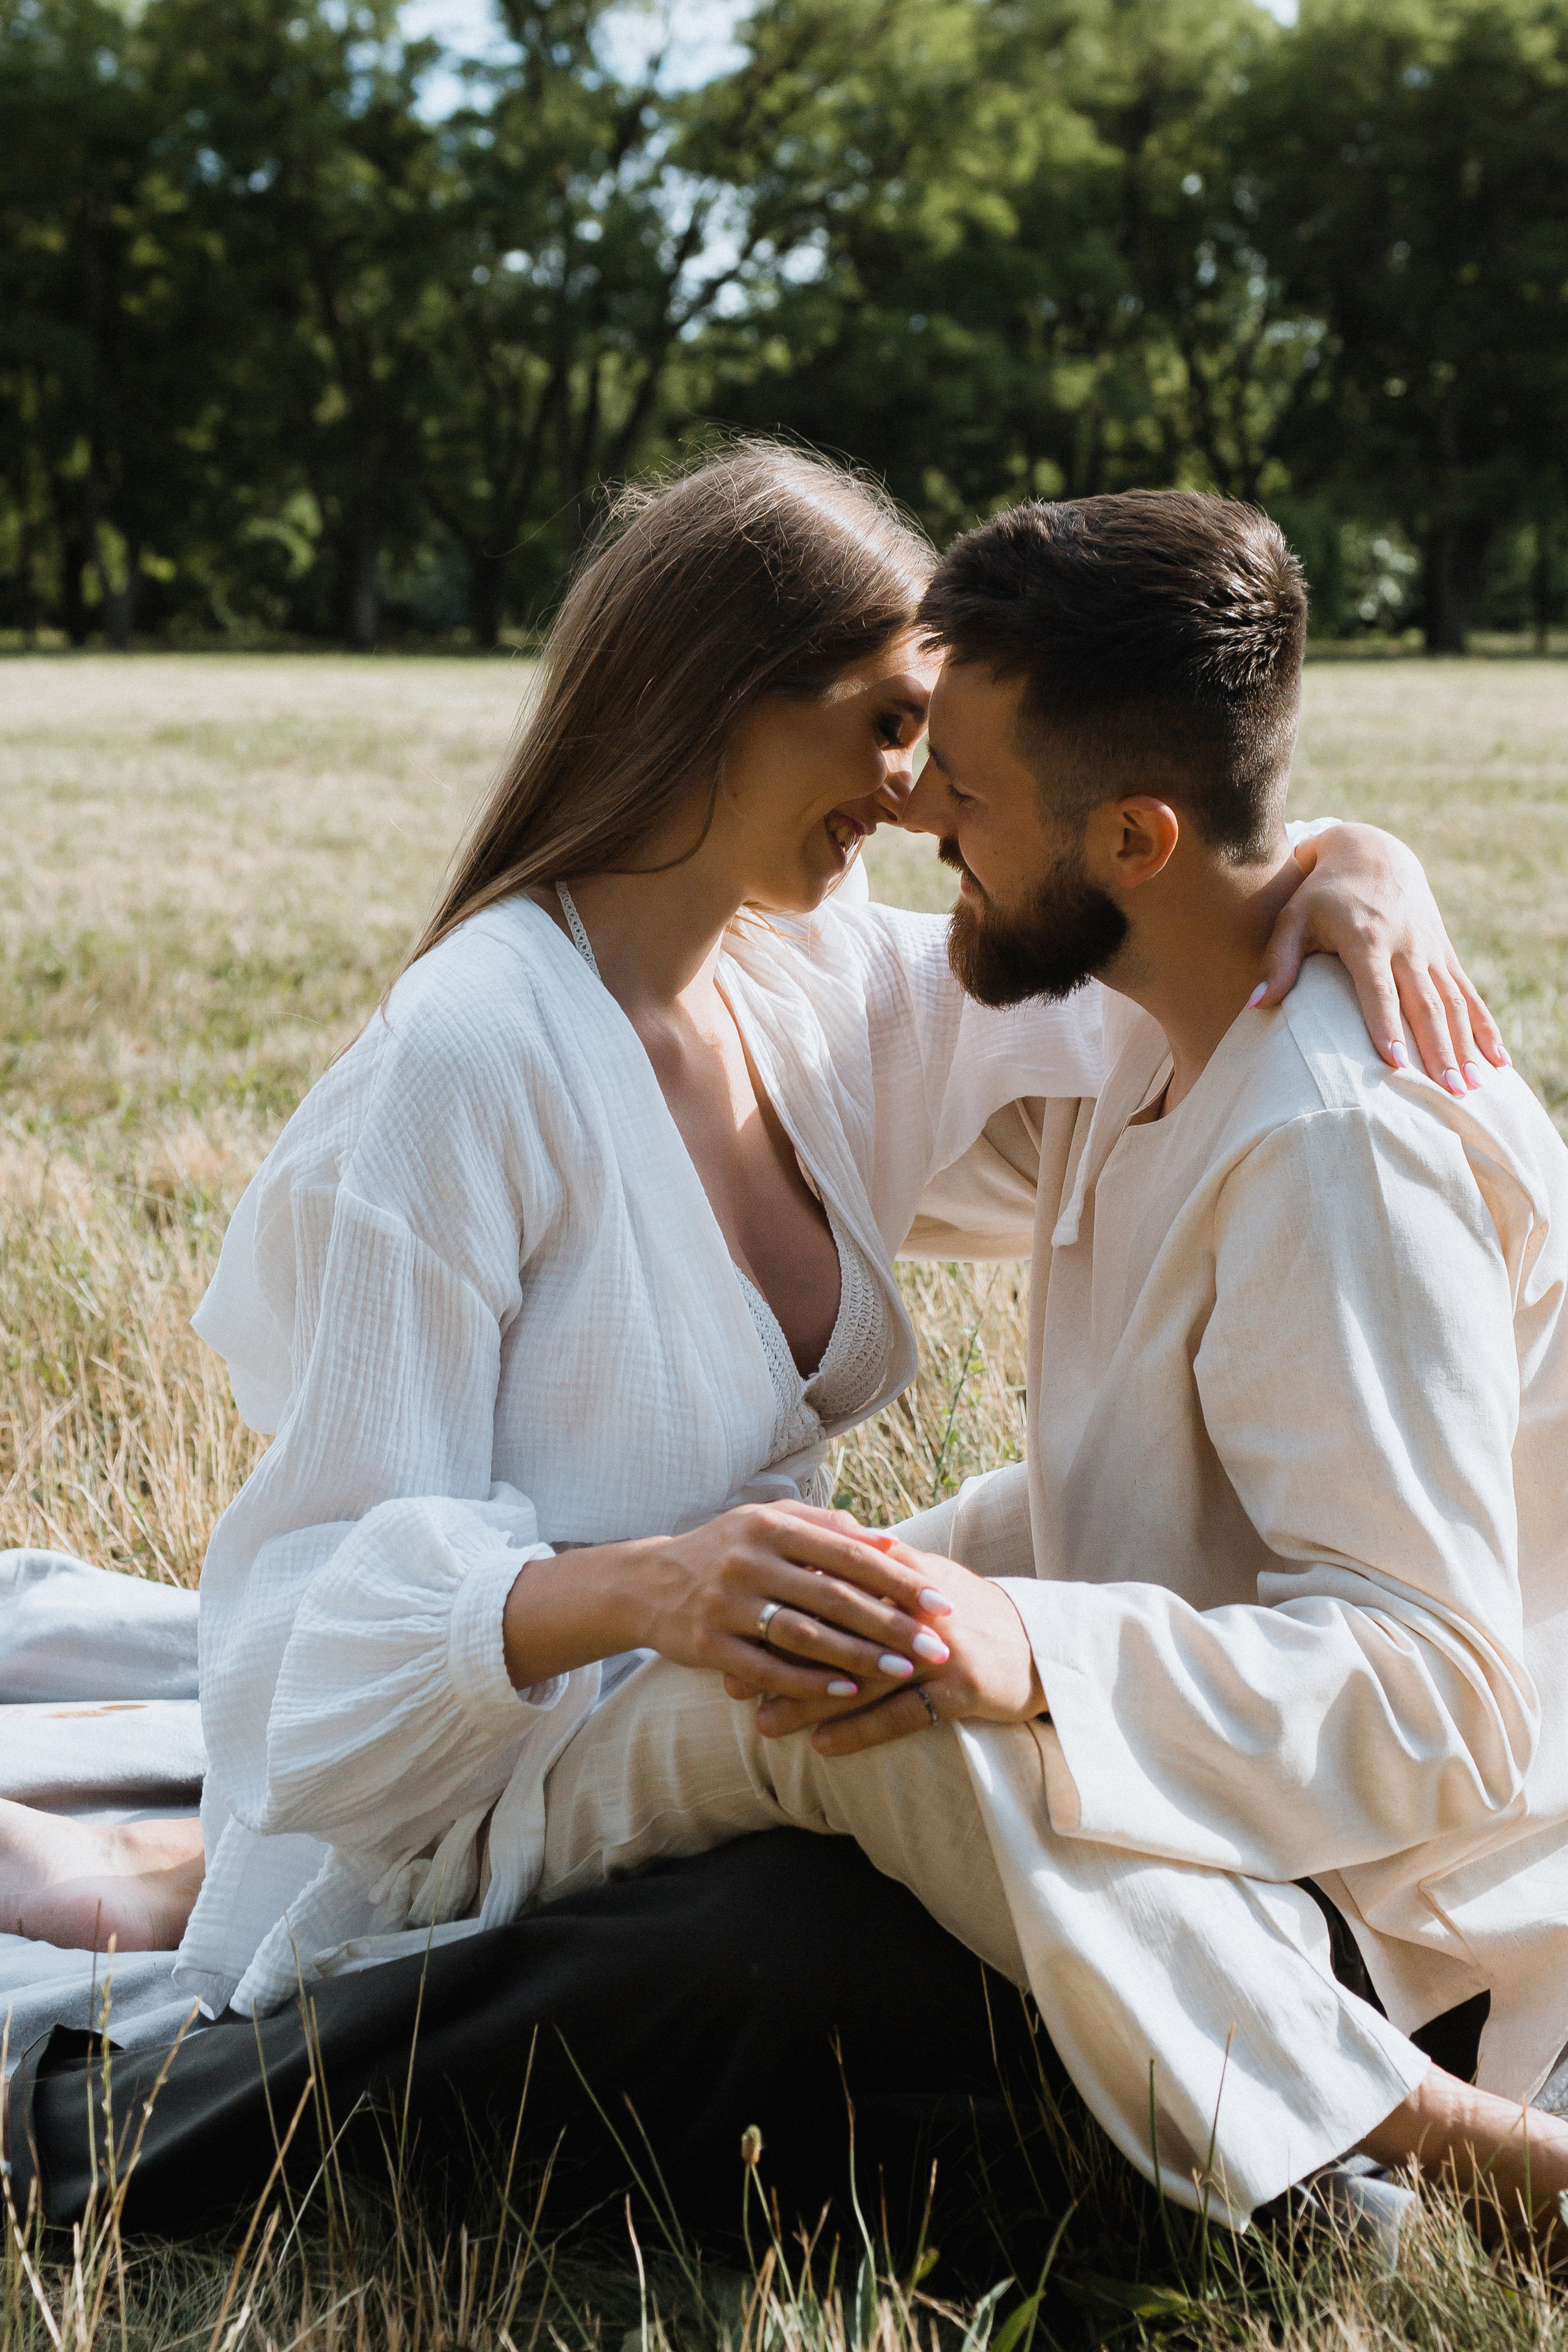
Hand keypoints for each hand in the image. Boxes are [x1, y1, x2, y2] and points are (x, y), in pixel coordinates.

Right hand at [629, 1504, 954, 1702]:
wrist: (646, 1583)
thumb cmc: (725, 1550)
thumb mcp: (768, 1523)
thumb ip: (826, 1528)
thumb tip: (891, 1541)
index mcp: (770, 1525)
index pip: (848, 1553)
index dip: (899, 1578)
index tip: (941, 1602)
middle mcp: (747, 1560)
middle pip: (833, 1595)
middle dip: (891, 1623)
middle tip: (937, 1646)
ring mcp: (725, 1603)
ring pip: (804, 1634)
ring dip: (858, 1656)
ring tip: (903, 1671)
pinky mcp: (708, 1644)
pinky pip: (767, 1668)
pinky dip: (809, 1682)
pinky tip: (847, 1691)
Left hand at [737, 1542, 1044, 1756]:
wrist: (1044, 1645)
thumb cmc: (969, 1613)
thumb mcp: (924, 1579)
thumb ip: (873, 1563)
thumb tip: (814, 1547)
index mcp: (902, 1575)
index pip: (830, 1584)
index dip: (779, 1607)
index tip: (735, 1628)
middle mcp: (918, 1609)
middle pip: (836, 1632)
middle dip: (780, 1660)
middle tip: (730, 1683)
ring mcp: (941, 1650)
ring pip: (861, 1677)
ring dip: (808, 1702)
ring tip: (763, 1723)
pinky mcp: (961, 1689)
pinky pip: (903, 1714)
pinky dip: (860, 1730)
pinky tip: (823, 1747)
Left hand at [1255, 822, 1506, 1092]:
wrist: (1372, 852)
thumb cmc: (1321, 893)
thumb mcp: (1293, 917)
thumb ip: (1278, 961)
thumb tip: (1255, 1005)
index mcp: (1366, 937)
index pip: (1378, 988)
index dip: (1385, 1024)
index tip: (1394, 1062)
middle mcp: (1406, 944)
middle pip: (1424, 1003)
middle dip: (1437, 1049)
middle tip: (1447, 1091)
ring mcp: (1430, 949)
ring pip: (1452, 1003)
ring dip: (1464, 1046)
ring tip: (1472, 1087)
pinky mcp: (1445, 953)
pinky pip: (1468, 995)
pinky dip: (1484, 1028)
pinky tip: (1498, 1062)